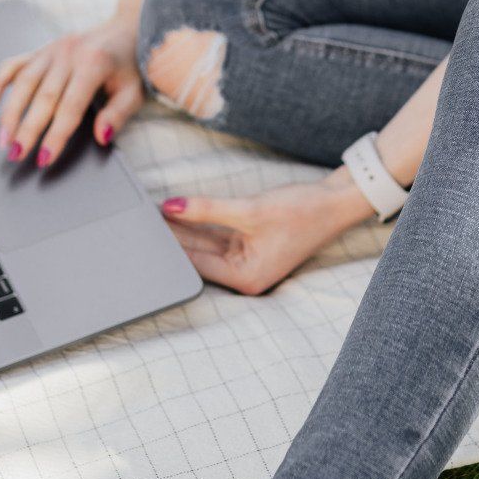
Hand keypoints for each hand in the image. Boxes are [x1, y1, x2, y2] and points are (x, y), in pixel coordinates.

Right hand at [0, 15, 143, 168]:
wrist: (124, 30)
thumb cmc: (128, 65)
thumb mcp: (133, 91)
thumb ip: (118, 114)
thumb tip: (101, 137)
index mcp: (94, 63)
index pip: (70, 106)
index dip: (56, 135)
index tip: (45, 158)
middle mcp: (68, 54)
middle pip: (43, 97)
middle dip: (27, 129)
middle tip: (16, 154)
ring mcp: (51, 50)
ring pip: (23, 82)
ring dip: (10, 113)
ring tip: (4, 139)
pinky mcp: (40, 50)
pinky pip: (13, 64)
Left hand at [159, 171, 373, 295]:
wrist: (338, 200)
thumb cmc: (304, 211)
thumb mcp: (250, 210)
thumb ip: (207, 209)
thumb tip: (169, 207)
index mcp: (245, 278)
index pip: (194, 263)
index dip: (168, 246)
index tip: (143, 230)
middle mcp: (243, 273)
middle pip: (197, 254)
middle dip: (172, 236)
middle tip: (140, 219)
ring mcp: (246, 257)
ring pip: (204, 242)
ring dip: (182, 227)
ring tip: (151, 212)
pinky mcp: (248, 240)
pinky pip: (216, 232)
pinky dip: (199, 221)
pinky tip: (176, 210)